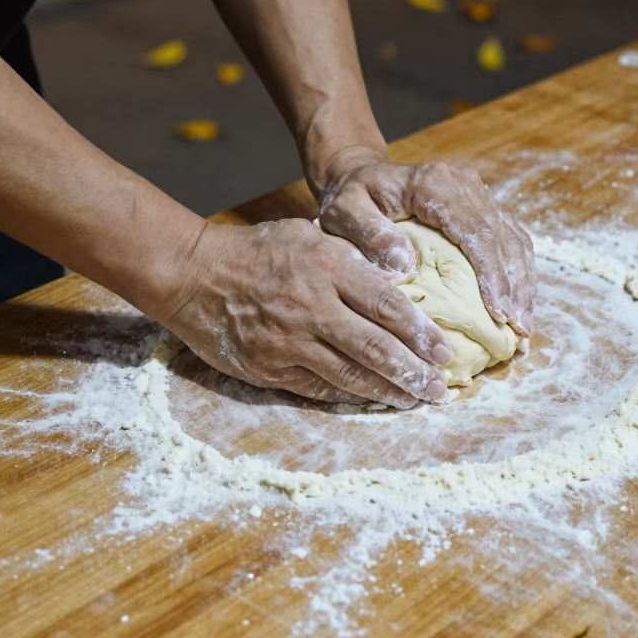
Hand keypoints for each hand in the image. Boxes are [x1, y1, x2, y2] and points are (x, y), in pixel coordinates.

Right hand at [158, 218, 453, 408]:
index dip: (420, 333)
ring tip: (414, 400)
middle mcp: (311, 307)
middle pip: (374, 347)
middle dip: (412, 372)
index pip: (386, 305)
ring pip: (349, 375)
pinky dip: (348, 396)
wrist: (193, 275)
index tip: (444, 351)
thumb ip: (351, 259)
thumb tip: (399, 281)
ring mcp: (289, 342)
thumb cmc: (257, 251)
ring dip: (386, 391)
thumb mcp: (308, 236)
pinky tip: (370, 401)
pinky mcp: (269, 368)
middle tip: (439, 389)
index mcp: (326, 267)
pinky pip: (317, 388)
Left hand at [317, 149, 535, 335]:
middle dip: (515, 287)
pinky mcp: (482, 206)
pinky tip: (517, 304)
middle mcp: (464, 184)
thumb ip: (369, 234)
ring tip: (524, 325)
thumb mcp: (344, 212)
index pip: (475, 231)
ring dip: (523, 283)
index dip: (492, 274)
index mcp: (434, 184)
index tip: (500, 313)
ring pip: (514, 240)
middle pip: (503, 238)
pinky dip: (518, 274)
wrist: (359, 175)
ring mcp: (477, 194)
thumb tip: (406, 266)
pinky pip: (510, 240)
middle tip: (520, 330)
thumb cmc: (350, 198)